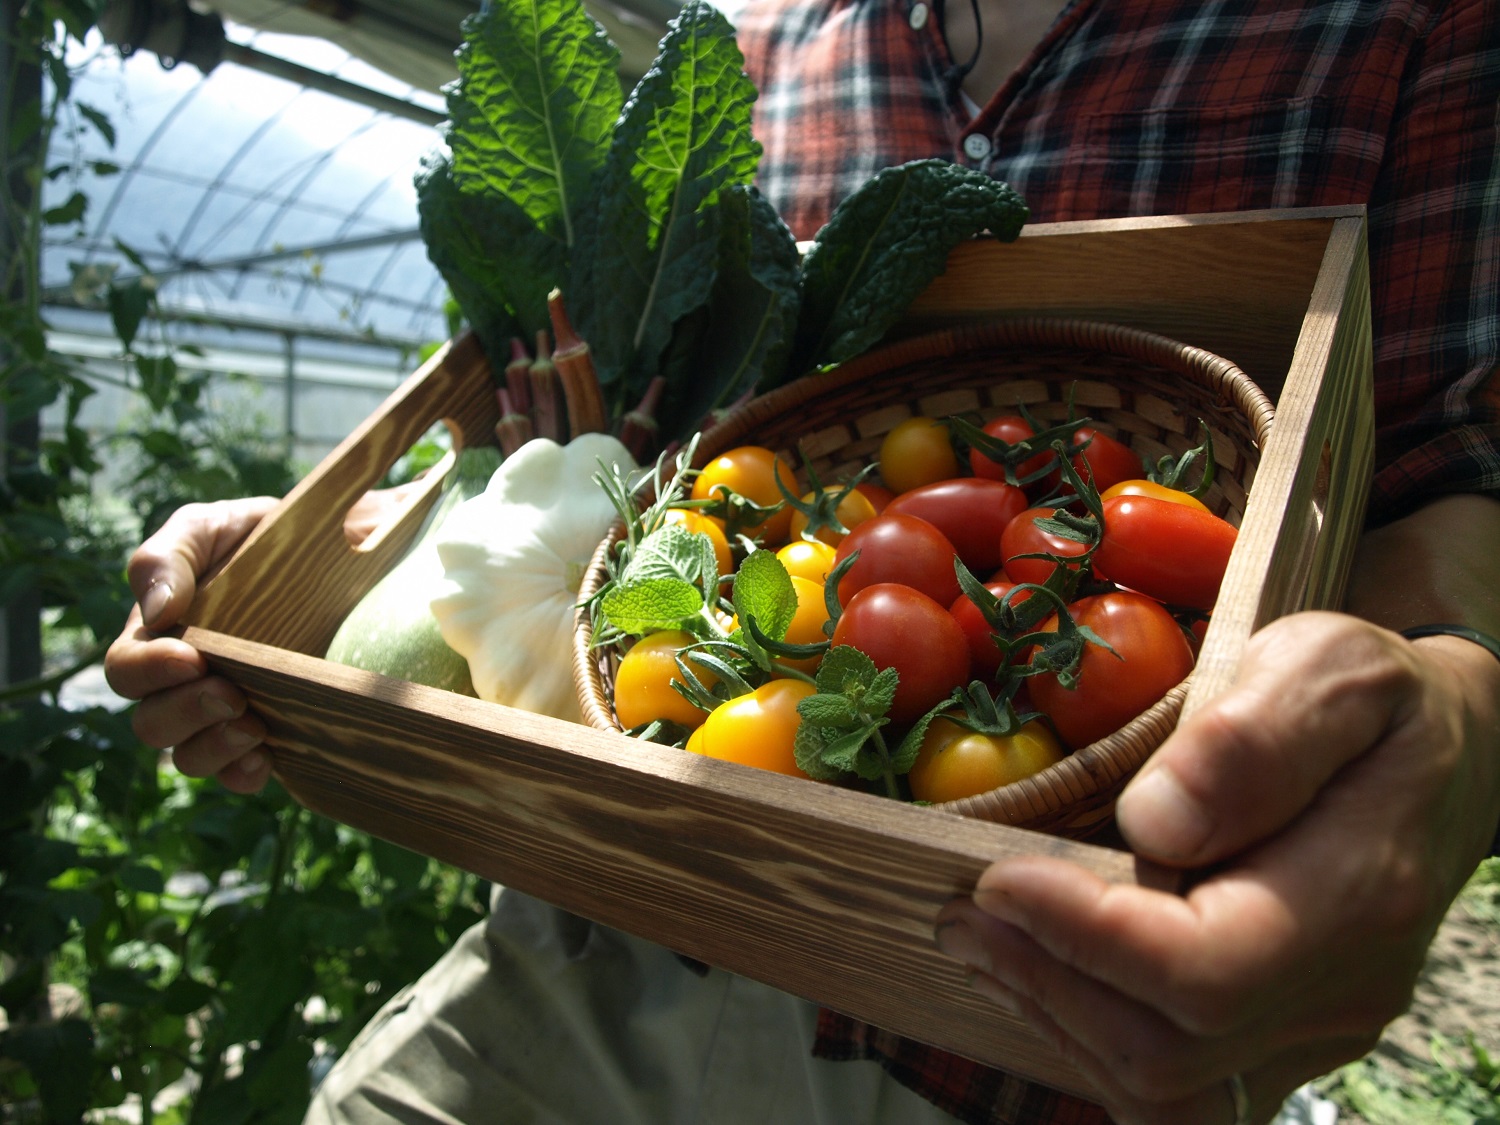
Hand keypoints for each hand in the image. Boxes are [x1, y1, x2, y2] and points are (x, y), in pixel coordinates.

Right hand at [105, 498, 276, 793]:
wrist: (349, 553)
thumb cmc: (267, 539)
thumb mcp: (215, 527)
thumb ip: (169, 556)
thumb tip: (156, 610)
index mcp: (160, 637)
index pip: (127, 670)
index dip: (148, 672)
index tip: (192, 657)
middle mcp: (185, 684)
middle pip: (153, 723)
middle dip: (186, 713)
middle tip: (232, 694)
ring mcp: (229, 712)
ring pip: (191, 756)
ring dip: (214, 748)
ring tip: (254, 728)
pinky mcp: (274, 732)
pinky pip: (242, 773)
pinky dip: (246, 772)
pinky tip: (267, 758)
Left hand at [934, 611, 1499, 1124]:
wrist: (1445, 758)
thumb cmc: (1377, 701)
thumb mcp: (1332, 669)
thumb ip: (1254, 739)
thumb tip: (1154, 820)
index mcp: (1356, 893)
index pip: (1204, 971)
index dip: (1086, 937)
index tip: (999, 876)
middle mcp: (1338, 988)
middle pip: (1169, 1049)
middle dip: (1044, 980)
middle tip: (962, 906)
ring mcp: (1312, 1028)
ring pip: (1166, 1088)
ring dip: (1052, 1016)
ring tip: (977, 937)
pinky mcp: (1281, 1038)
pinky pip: (1179, 1085)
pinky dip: (1091, 1038)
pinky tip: (1038, 973)